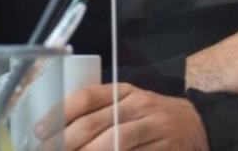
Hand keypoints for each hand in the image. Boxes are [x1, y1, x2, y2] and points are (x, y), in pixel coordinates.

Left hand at [39, 83, 206, 150]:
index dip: (59, 114)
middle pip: (94, 124)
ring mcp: (153, 128)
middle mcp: (138, 106)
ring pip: (113, 143)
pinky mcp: (164, 148)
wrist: (197, 126)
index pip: (86, 97)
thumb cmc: (152, 117)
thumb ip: (101, 111)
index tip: (39, 131)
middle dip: (65, 143)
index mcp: (124, 91)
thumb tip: (57, 130)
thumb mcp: (129, 104)